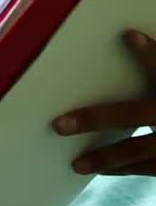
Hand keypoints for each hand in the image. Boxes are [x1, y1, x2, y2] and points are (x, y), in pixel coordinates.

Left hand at [53, 28, 155, 175]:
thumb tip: (129, 39)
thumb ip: (155, 69)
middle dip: (97, 119)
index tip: (128, 35)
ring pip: (140, 149)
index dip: (151, 53)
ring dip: (107, 157)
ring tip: (75, 163)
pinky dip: (126, 168)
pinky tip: (103, 170)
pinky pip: (150, 167)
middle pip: (136, 113)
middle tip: (59, 125)